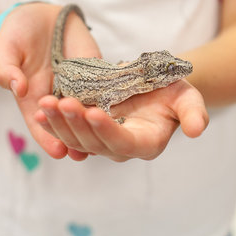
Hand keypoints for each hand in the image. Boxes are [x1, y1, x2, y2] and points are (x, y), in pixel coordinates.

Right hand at [0, 2, 100, 158]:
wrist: (42, 16)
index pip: (40, 125)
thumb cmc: (18, 33)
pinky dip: (110, 102)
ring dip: (94, 126)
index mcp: (32, 98)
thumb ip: (7, 68)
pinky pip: (104, 89)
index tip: (58, 151)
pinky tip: (119, 115)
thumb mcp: (5, 48)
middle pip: (66, 124)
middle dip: (75, 140)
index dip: (48, 139)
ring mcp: (78, 86)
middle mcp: (57, 97)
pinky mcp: (95, 73)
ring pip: (87, 111)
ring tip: (103, 141)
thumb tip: (16, 88)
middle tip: (83, 154)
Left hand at [34, 79, 208, 161]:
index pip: (123, 142)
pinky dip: (51, 123)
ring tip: (46, 104)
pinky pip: (66, 132)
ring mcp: (101, 141)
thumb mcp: (188, 98)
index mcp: (145, 143)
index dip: (107, 130)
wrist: (155, 87)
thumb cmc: (173, 92)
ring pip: (76, 139)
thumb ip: (193, 113)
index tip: (93, 111)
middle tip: (62, 102)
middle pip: (94, 143)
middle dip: (76, 124)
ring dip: (59, 123)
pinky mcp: (87, 131)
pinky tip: (39, 111)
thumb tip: (196, 130)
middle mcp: (120, 148)